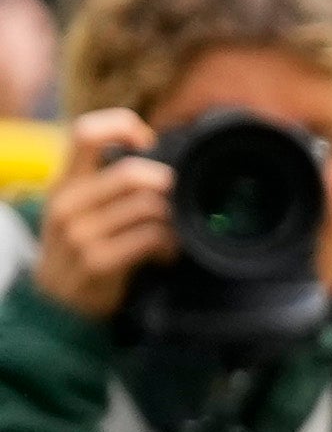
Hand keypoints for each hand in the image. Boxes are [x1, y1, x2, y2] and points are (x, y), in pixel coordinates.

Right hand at [31, 110, 170, 323]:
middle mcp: (67, 204)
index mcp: (65, 182)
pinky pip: (151, 237)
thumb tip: (160, 154)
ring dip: (172, 220)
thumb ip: (110, 182)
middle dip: (166, 184)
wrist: (56, 305)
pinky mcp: (96, 261)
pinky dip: (169, 245)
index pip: (85, 133)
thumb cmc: (83, 247)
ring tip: (171, 234)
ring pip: (148, 206)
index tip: (148, 142)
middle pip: (131, 173)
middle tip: (175, 200)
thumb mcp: (84, 208)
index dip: (123, 125)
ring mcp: (79, 234)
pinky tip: (164, 254)